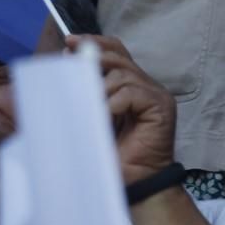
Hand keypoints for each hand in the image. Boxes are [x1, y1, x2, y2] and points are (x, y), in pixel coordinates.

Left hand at [69, 34, 176, 185]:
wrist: (135, 183)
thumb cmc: (113, 153)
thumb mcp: (92, 115)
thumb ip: (85, 91)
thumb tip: (63, 62)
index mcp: (131, 84)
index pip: (116, 51)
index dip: (94, 42)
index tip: (69, 41)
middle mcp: (147, 85)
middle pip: (118, 56)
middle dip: (92, 57)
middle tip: (71, 65)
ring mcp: (156, 95)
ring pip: (122, 74)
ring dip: (100, 89)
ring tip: (90, 108)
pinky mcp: (161, 106)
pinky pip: (131, 92)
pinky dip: (113, 103)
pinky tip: (104, 116)